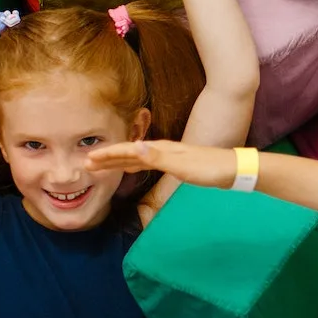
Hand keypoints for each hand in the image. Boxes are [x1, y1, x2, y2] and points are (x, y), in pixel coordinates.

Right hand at [86, 138, 237, 187]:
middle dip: (107, 157)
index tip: (89, 160)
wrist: (232, 169)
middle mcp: (161, 150)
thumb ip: (158, 158)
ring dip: (117, 161)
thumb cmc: (208, 168)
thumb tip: (135, 148)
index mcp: (160, 150)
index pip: (127, 151)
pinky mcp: (174, 164)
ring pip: (135, 158)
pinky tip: (130, 168)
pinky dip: (132, 165)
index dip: (108, 155)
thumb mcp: (182, 165)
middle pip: (128, 152)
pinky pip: (145, 163)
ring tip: (101, 166)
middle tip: (86, 163)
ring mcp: (168, 156)